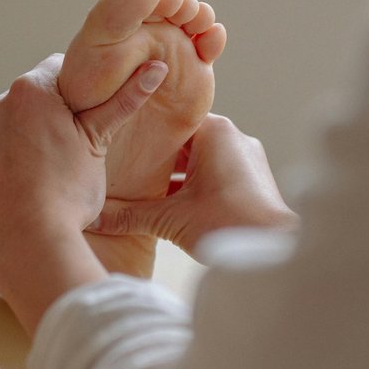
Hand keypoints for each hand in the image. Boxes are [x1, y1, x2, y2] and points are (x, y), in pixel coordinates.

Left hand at [0, 53, 166, 331]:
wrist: (28, 242)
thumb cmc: (68, 194)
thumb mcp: (98, 144)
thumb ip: (124, 101)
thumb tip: (158, 68)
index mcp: (29, 89)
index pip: (59, 67)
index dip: (77, 90)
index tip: (84, 115)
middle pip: (30, 96)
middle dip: (47, 114)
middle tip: (68, 147)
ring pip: (7, 121)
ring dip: (22, 134)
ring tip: (44, 169)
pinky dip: (2, 156)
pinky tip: (22, 179)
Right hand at [88, 114, 297, 255]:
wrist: (275, 249)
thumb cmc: (227, 224)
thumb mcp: (169, 219)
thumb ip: (128, 216)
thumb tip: (93, 218)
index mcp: (214, 131)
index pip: (169, 119)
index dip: (142, 131)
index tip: (120, 141)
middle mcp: (233, 137)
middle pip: (183, 140)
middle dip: (156, 156)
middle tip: (125, 167)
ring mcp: (246, 157)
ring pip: (200, 158)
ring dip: (175, 174)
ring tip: (144, 189)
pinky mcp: (253, 179)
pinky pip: (216, 172)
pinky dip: (195, 184)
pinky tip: (175, 204)